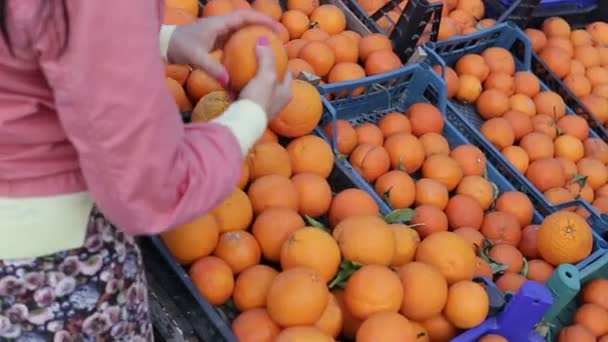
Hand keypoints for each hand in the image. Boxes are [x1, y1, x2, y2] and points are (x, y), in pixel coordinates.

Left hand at [167, 9, 281, 83]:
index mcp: (219, 23)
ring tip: (271, 45)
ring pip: (242, 29)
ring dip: (256, 34)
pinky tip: (253, 56)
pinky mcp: (216, 40)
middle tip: (280, 37)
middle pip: (247, 21)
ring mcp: (218, 32)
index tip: (276, 28)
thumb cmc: (179, 47)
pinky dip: (246, 44)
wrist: (165, 45)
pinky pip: (236, 39)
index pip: (245, 17)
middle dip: (264, 26)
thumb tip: (228, 81)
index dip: (262, 20)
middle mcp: (221, 24)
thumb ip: (211, 68)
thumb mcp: (194, 57)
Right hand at [239, 37, 291, 120]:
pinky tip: (234, 79)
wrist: (243, 123)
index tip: (273, 51)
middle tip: (258, 57)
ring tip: (245, 66)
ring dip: (253, 79)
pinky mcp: (250, 111)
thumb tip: (264, 38)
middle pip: (274, 81)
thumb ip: (267, 57)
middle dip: (267, 70)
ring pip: (260, 88)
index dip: (282, 61)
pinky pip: (247, 94)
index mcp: (286, 93)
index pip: (288, 73)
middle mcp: (277, 102)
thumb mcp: (266, 75)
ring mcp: (263, 107)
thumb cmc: (260, 99)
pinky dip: (242, 87)